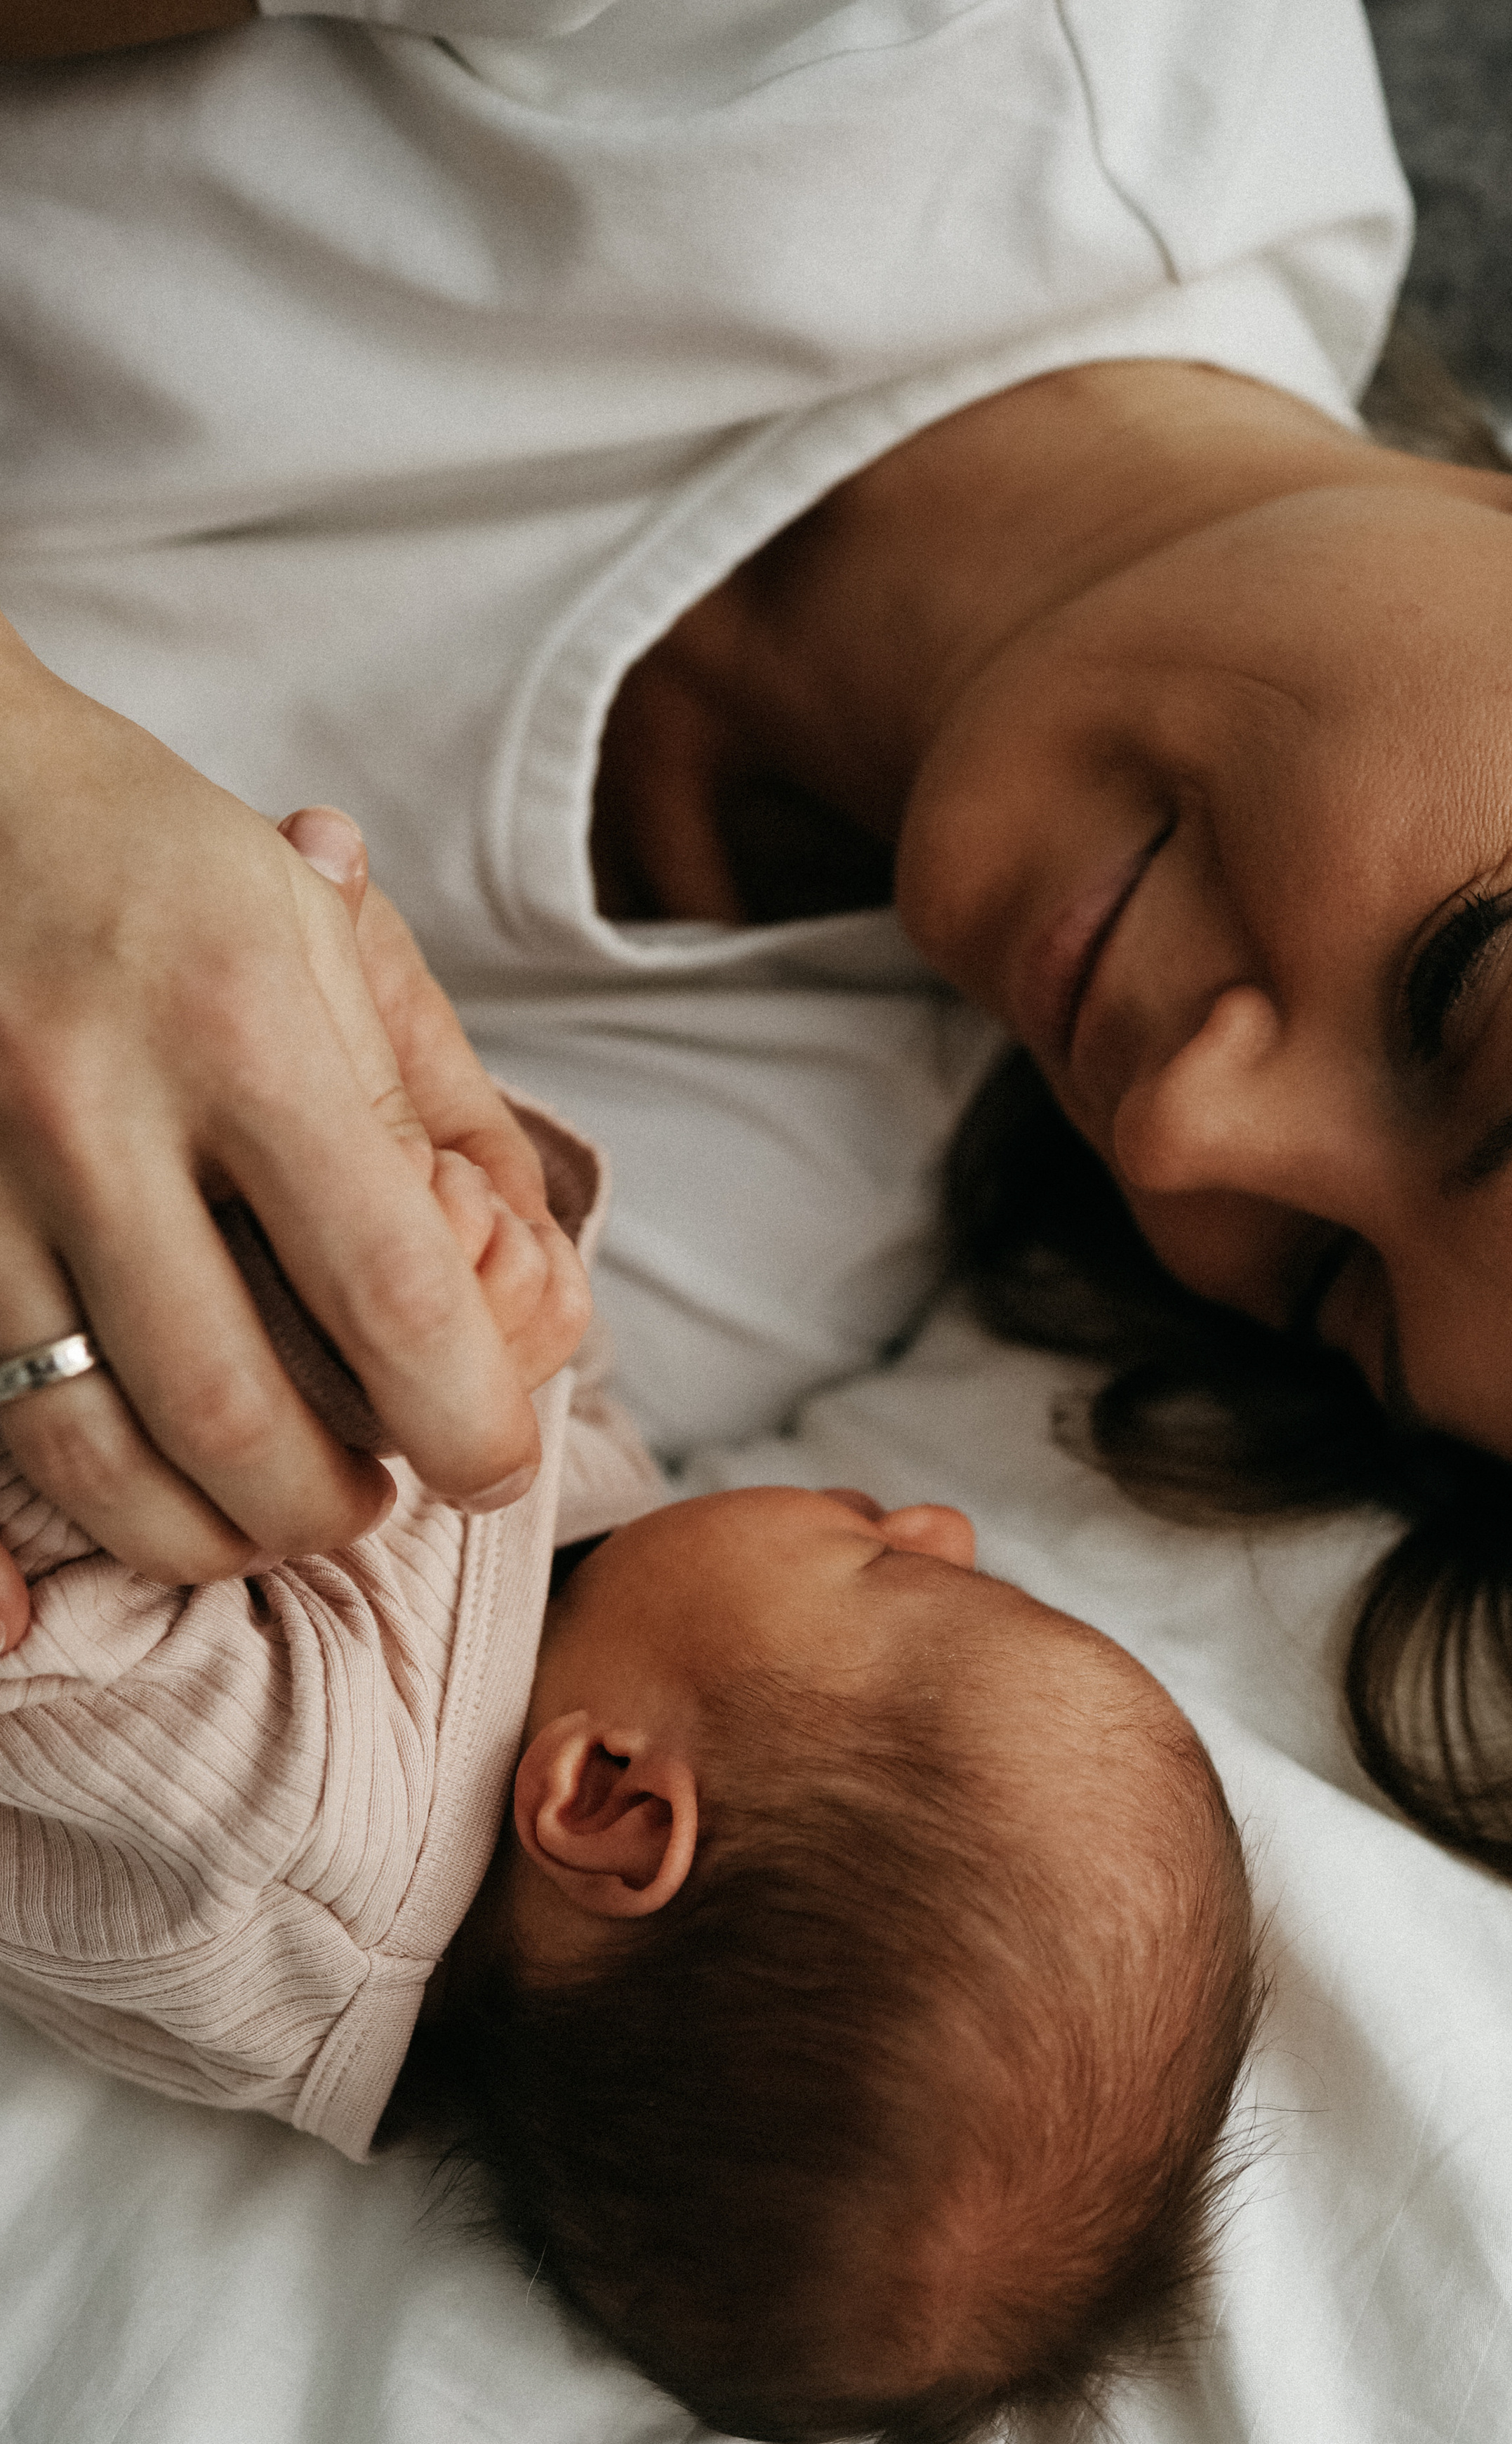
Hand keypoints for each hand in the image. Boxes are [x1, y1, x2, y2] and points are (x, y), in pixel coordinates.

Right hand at [0, 625, 582, 1585]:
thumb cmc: (164, 867)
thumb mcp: (331, 941)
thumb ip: (432, 1113)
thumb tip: (529, 1288)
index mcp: (240, 1030)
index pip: (389, 1291)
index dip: (464, 1420)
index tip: (496, 1465)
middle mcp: (91, 1112)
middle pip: (231, 1410)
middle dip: (326, 1504)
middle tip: (373, 1498)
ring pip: (88, 1451)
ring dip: (201, 1531)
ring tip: (266, 1516)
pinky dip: (24, 1535)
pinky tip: (66, 1576)